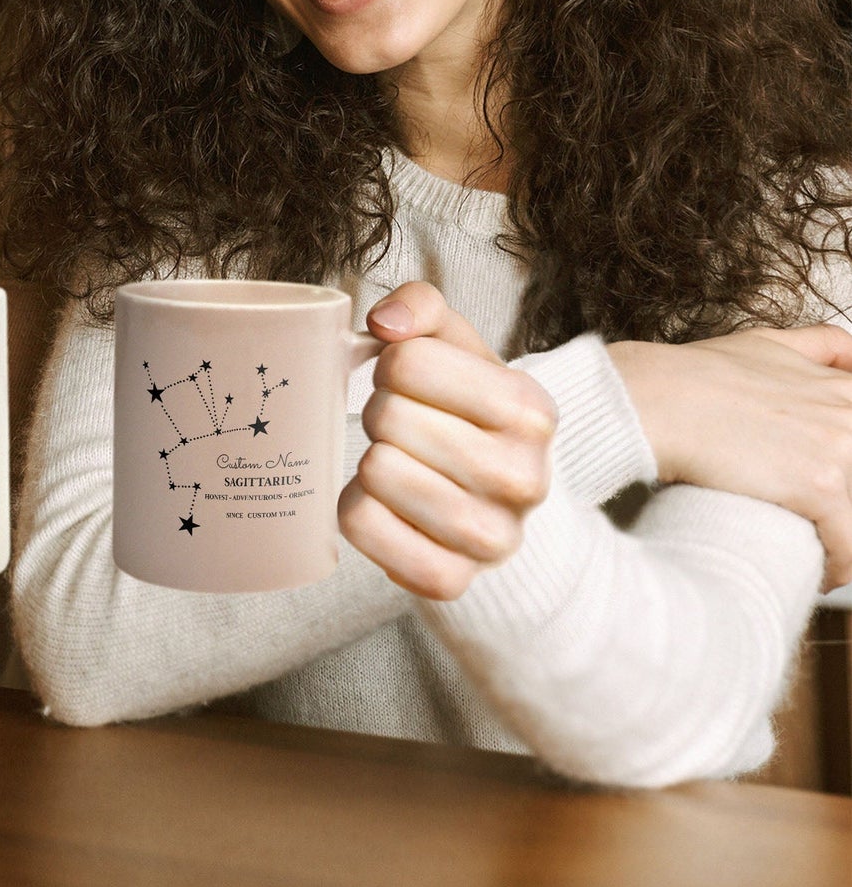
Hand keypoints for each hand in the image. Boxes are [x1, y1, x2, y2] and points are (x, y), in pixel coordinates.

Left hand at [338, 282, 556, 599]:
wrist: (496, 499)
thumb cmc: (464, 409)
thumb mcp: (456, 345)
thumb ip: (421, 305)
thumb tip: (384, 322)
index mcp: (530, 409)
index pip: (406, 362)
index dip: (391, 365)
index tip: (409, 382)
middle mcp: (524, 478)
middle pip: (386, 418)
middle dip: (380, 413)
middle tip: (402, 426)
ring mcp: (492, 539)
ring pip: (375, 472)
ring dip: (369, 460)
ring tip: (397, 461)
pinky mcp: (450, 580)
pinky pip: (361, 526)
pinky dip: (356, 508)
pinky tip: (385, 503)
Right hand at [609, 325, 851, 590]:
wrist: (654, 399)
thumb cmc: (693, 375)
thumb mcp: (763, 343)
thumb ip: (817, 345)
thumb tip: (849, 354)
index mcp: (842, 387)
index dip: (843, 466)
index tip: (832, 486)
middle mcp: (849, 413)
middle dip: (843, 503)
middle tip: (817, 518)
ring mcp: (841, 448)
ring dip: (843, 538)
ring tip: (819, 552)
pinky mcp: (822, 486)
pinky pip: (850, 546)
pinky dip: (838, 567)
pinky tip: (818, 572)